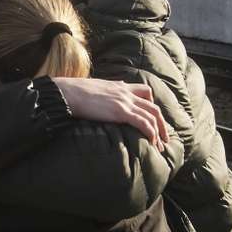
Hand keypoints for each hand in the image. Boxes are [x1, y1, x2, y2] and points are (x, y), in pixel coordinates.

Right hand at [53, 78, 169, 147]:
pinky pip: (143, 122)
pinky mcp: (120, 111)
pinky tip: (152, 141)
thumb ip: (103, 92)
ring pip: (152, 115)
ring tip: (160, 145)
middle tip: (164, 138)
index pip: (144, 92)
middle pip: (153, 106)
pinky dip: (151, 132)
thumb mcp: (93, 88)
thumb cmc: (74, 92)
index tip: (153, 120)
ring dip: (159, 131)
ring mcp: (124, 101)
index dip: (151, 106)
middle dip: (161, 123)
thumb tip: (103, 97)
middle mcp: (126, 92)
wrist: (68, 93)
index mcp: (119, 86)